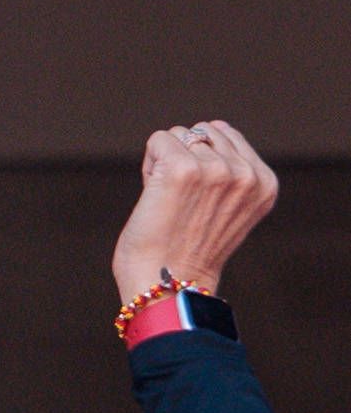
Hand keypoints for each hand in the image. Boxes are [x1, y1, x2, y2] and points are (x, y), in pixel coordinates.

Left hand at [113, 121, 277, 305]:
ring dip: (164, 163)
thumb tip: (215, 126)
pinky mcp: (182, 169)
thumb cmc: (188, 252)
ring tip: (168, 201)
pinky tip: (154, 195)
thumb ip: (233, 171)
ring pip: (178, 136)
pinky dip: (149, 164)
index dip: (201, 162)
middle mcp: (245, 173)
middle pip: (200, 133)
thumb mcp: (230, 209)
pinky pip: (158, 140)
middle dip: (183, 160)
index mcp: (264, 183)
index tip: (197, 199)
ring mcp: (215, 169)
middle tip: (180, 202)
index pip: (226, 135)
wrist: (168, 285)